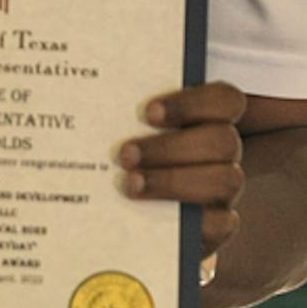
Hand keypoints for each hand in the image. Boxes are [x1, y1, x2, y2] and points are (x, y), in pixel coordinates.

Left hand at [117, 83, 246, 255]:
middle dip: (170, 148)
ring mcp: (223, 188)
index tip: (147, 112)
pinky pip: (223, 224)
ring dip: (174, 181)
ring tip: (129, 183)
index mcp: (206, 118)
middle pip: (223, 141)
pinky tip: (152, 215)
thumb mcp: (119, 126)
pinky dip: (192, 221)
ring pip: (227, 180)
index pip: (225, 100)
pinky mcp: (219, 224)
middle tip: (124, 154)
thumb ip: (118, 109)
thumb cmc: (117, 152)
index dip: (192, 104)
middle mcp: (221, 151)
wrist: (124, 207)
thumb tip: (79, 82)